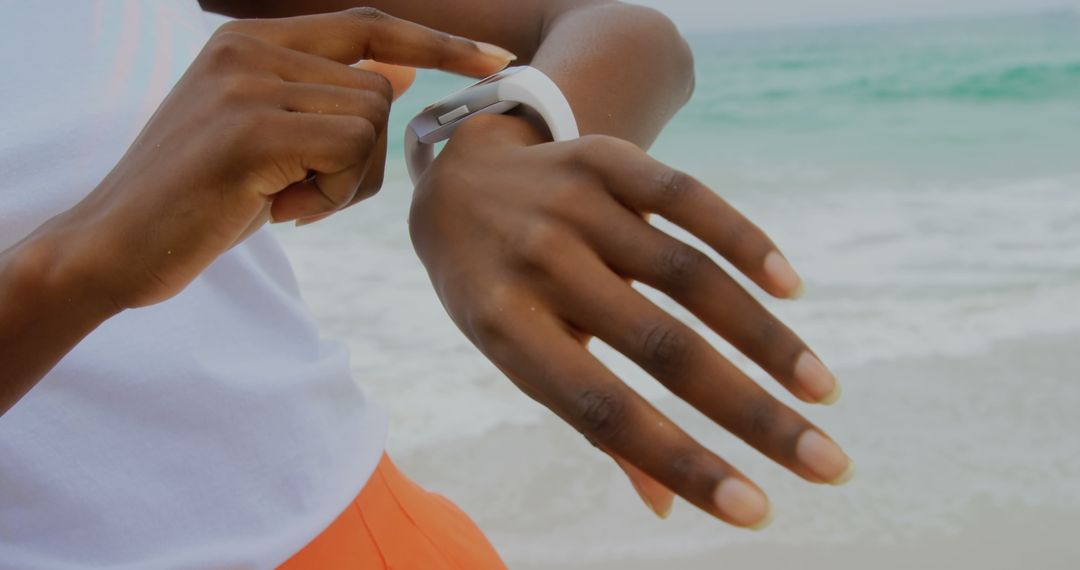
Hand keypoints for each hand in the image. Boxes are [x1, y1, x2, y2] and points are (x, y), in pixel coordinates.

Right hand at [53, 8, 512, 308]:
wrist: (114, 246)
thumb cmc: (198, 201)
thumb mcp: (269, 141)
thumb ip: (325, 100)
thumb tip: (396, 73)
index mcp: (251, 41)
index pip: (368, 26)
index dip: (437, 46)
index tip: (497, 61)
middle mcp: (248, 46)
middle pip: (376, 92)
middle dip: (362, 160)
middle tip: (304, 195)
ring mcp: (247, 80)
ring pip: (369, 122)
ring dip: (344, 182)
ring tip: (282, 201)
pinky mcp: (250, 127)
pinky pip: (350, 151)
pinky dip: (332, 195)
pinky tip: (278, 211)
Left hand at [409, 115, 851, 527]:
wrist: (460, 180)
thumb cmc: (497, 291)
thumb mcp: (518, 350)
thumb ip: (589, 419)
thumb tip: (664, 505)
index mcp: (506, 328)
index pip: (604, 410)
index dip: (681, 462)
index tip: (756, 510)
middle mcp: (539, 264)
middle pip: (661, 347)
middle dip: (753, 413)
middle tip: (827, 463)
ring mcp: (574, 204)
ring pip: (688, 275)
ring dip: (766, 338)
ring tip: (822, 390)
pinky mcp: (605, 158)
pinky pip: (688, 198)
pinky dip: (745, 241)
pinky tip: (790, 289)